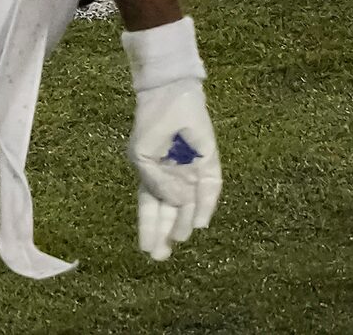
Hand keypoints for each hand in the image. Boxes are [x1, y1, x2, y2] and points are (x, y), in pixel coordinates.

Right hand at [128, 78, 221, 259]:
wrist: (169, 96)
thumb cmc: (151, 123)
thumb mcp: (142, 155)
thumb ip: (155, 182)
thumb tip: (175, 203)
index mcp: (152, 176)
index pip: (150, 208)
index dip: (148, 228)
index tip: (145, 250)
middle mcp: (173, 178)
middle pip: (170, 212)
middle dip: (165, 234)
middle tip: (160, 257)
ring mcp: (192, 172)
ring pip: (190, 205)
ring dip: (183, 223)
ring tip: (177, 239)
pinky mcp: (211, 164)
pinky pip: (210, 189)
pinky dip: (206, 206)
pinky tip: (199, 222)